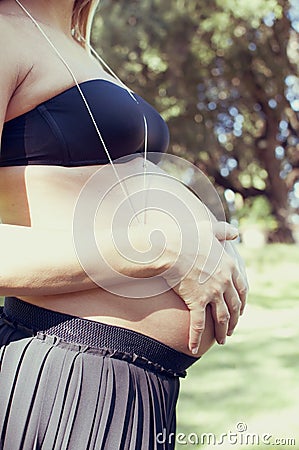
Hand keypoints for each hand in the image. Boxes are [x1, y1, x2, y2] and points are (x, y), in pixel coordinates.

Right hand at [163, 221, 247, 353]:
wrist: (169, 246)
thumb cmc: (187, 236)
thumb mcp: (210, 229)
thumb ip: (224, 231)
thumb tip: (236, 232)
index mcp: (229, 266)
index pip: (241, 289)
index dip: (242, 303)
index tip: (240, 311)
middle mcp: (224, 281)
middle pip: (234, 306)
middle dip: (234, 320)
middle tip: (232, 329)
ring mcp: (211, 292)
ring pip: (222, 318)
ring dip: (223, 331)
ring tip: (222, 340)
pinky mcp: (196, 301)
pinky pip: (199, 324)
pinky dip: (197, 338)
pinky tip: (195, 348)